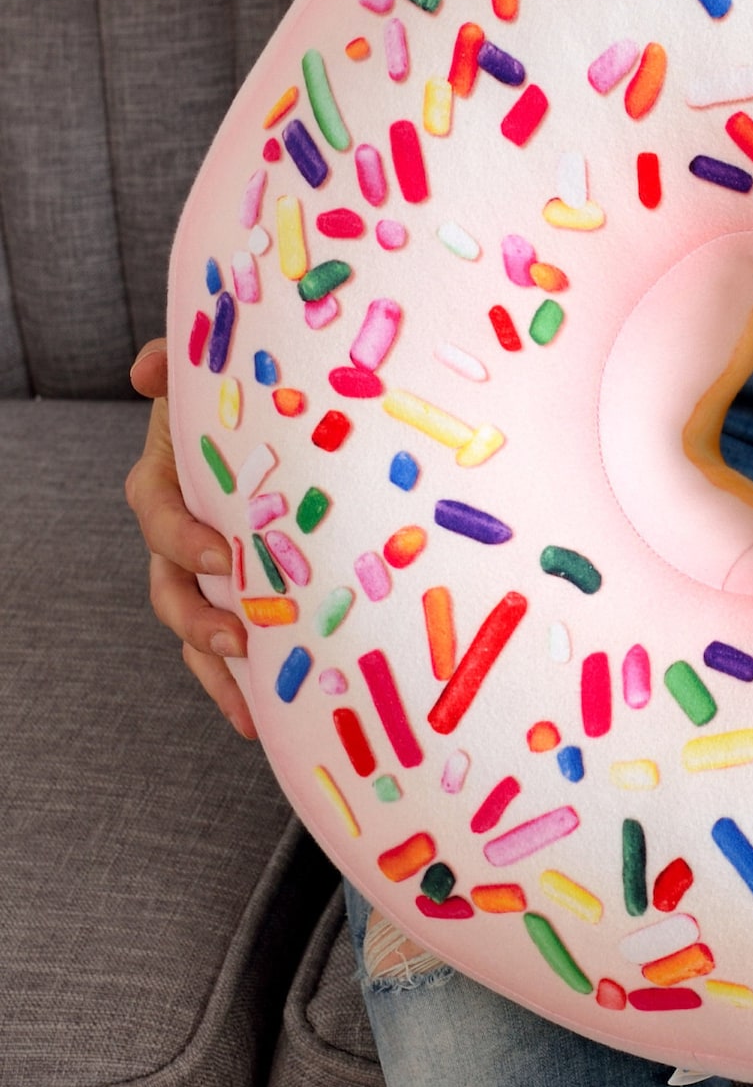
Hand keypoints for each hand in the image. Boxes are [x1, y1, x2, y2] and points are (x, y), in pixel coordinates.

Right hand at [125, 340, 256, 738]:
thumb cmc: (241, 398)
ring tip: (250, 705)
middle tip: (240, 639)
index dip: (181, 535)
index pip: (157, 512)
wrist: (271, 422)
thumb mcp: (211, 376)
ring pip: (197, 628)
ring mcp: (207, 574)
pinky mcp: (240, 598)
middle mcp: (180, 535)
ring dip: (218, 669)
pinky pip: (231, 649)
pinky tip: (267, 721)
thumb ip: (180, 364)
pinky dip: (243, 685)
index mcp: (168, 481)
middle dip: (198, 618)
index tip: (221, 553)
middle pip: (169, 587)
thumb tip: (147, 367)